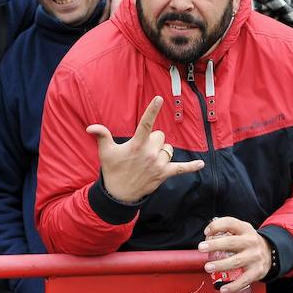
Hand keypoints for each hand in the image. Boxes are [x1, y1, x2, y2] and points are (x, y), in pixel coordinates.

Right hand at [87, 96, 204, 203]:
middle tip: (141, 151)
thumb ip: (101, 136)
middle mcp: (149, 153)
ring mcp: (158, 164)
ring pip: (168, 149)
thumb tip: (90, 128)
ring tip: (149, 160)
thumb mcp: (105, 152)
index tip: (159, 98)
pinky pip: (181, 169)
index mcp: (136, 144)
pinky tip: (201, 163)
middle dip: (153, 140)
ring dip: (162, 151)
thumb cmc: (112, 170)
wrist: (119, 195)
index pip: (146, 123)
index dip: (152, 110)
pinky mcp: (164, 174)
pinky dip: (192, 167)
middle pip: (160, 136)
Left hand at [198, 217, 271, 292]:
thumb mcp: (241, 230)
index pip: (230, 223)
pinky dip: (233, 286)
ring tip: (208, 267)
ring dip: (220, 265)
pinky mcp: (257, 271)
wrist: (270, 252)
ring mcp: (254, 257)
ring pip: (236, 261)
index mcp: (245, 229)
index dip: (216, 226)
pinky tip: (223, 289)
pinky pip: (244, 280)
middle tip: (201, 248)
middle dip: (215, 245)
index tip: (206, 233)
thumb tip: (207, 238)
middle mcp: (251, 242)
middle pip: (231, 242)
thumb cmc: (248, 242)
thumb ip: (226, 231)